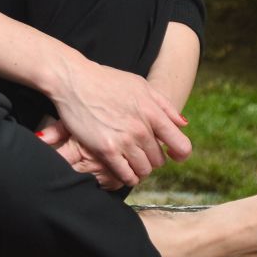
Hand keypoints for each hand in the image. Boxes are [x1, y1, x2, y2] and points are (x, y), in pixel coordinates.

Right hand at [44, 58, 190, 187]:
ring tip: (131, 161)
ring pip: (144, 170)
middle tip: (141, 152)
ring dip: (140, 168)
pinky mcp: (106, 150)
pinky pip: (126, 175)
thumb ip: (164, 106)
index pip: (181, 145)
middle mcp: (141, 129)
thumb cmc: (106, 81)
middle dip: (152, 158)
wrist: (74, 80)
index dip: (179, 154)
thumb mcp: (141, 85)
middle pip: (159, 160)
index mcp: (153, 112)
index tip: (172, 154)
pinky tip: (123, 170)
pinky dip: (128, 176)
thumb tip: (183, 124)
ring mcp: (124, 140)